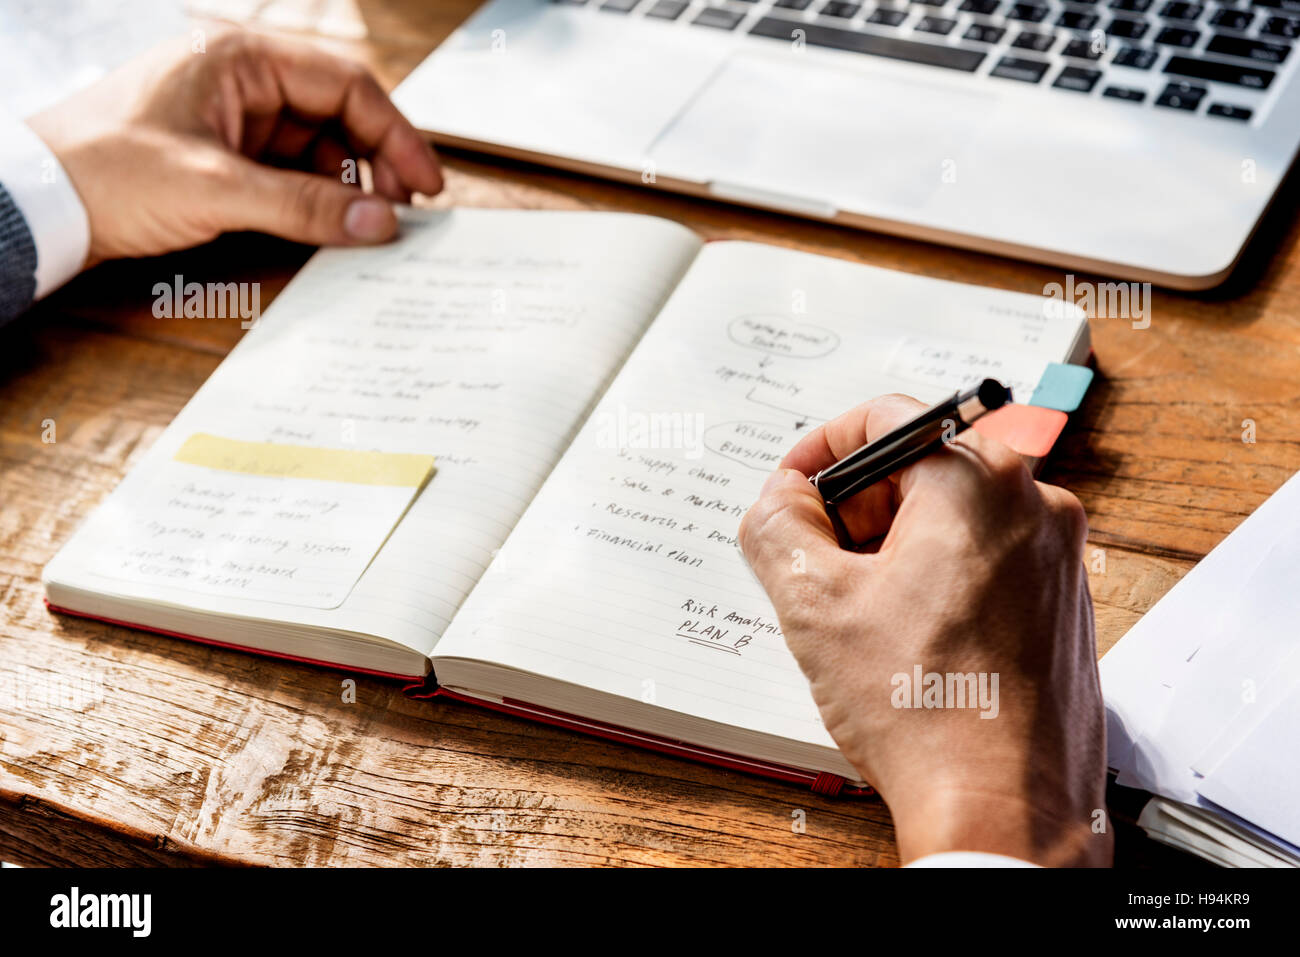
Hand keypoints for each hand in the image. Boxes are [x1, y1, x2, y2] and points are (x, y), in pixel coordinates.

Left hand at [27, 28, 442, 267]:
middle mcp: (243, 81)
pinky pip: (292, 173)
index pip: (345, 85)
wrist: (39, 203)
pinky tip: (337, 228)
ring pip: (319, 148)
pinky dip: (319, 200)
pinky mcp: (226, 156)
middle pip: (338, 116)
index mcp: (239, 57)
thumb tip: (380, 223)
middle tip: (402, 215)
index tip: (425, 183)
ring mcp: (235, 119)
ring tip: (373, 228)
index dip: (394, 134)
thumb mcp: (214, 189)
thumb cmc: (107, 172)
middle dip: (376, 165)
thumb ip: (304, 206)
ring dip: (350, 187)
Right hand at [738, 395, 1110, 866]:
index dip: (820, 450)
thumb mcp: (814, 604)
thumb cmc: (926, 712)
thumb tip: (782, 498)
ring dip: (895, 548)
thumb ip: (778, 524)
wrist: (1004, 809)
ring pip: (953, 519)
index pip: (885, 418)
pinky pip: (987, 561)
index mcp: (978, 483)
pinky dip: (939, 580)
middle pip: (921, 468)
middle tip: (820, 564)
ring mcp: (1057, 557)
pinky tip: (910, 641)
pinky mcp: (1063, 604)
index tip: (794, 492)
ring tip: (864, 617)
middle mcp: (1036, 505)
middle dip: (857, 508)